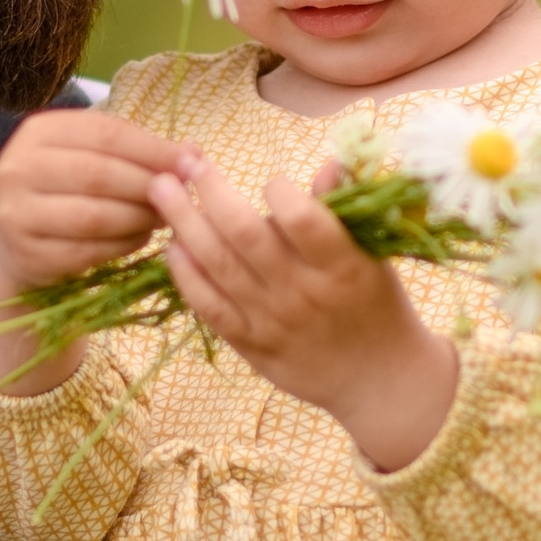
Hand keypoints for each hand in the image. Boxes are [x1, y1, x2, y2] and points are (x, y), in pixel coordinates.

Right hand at [0, 110, 190, 393]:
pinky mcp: (27, 254)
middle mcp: (17, 168)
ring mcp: (15, 213)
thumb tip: (194, 155)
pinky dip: (122, 246)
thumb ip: (140, 151)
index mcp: (38, 131)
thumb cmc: (68, 189)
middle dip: (148, 187)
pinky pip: (87, 251)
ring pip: (94, 216)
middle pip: (99, 174)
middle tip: (180, 198)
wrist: (20, 241)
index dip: (153, 149)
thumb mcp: (96, 157)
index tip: (191, 163)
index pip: (105, 133)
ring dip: (138, 219)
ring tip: (161, 218)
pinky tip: (138, 239)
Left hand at [146, 161, 458, 470]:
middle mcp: (303, 292)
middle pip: (246, 236)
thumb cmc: (378, 305)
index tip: (272, 181)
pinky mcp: (252, 345)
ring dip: (186, 225)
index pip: (302, 220)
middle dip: (211, 193)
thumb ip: (343, 210)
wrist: (378, 379)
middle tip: (187, 163)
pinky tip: (171, 248)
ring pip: (220, 267)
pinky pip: (211, 308)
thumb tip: (329, 161)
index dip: (279, 191)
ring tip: (162, 192)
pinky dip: (187, 276)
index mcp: (342, 266)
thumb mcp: (373, 255)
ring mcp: (273, 321)